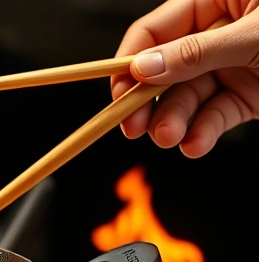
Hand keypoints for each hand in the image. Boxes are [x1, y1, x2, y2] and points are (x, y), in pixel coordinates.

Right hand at [112, 0, 258, 156]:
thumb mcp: (253, 35)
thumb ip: (197, 51)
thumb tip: (144, 66)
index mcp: (216, 1)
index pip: (155, 31)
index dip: (131, 62)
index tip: (118, 92)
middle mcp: (219, 34)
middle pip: (165, 70)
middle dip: (148, 102)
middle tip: (132, 126)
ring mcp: (232, 66)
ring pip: (187, 98)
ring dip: (173, 122)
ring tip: (167, 137)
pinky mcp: (248, 95)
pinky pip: (216, 115)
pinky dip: (203, 133)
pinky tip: (194, 144)